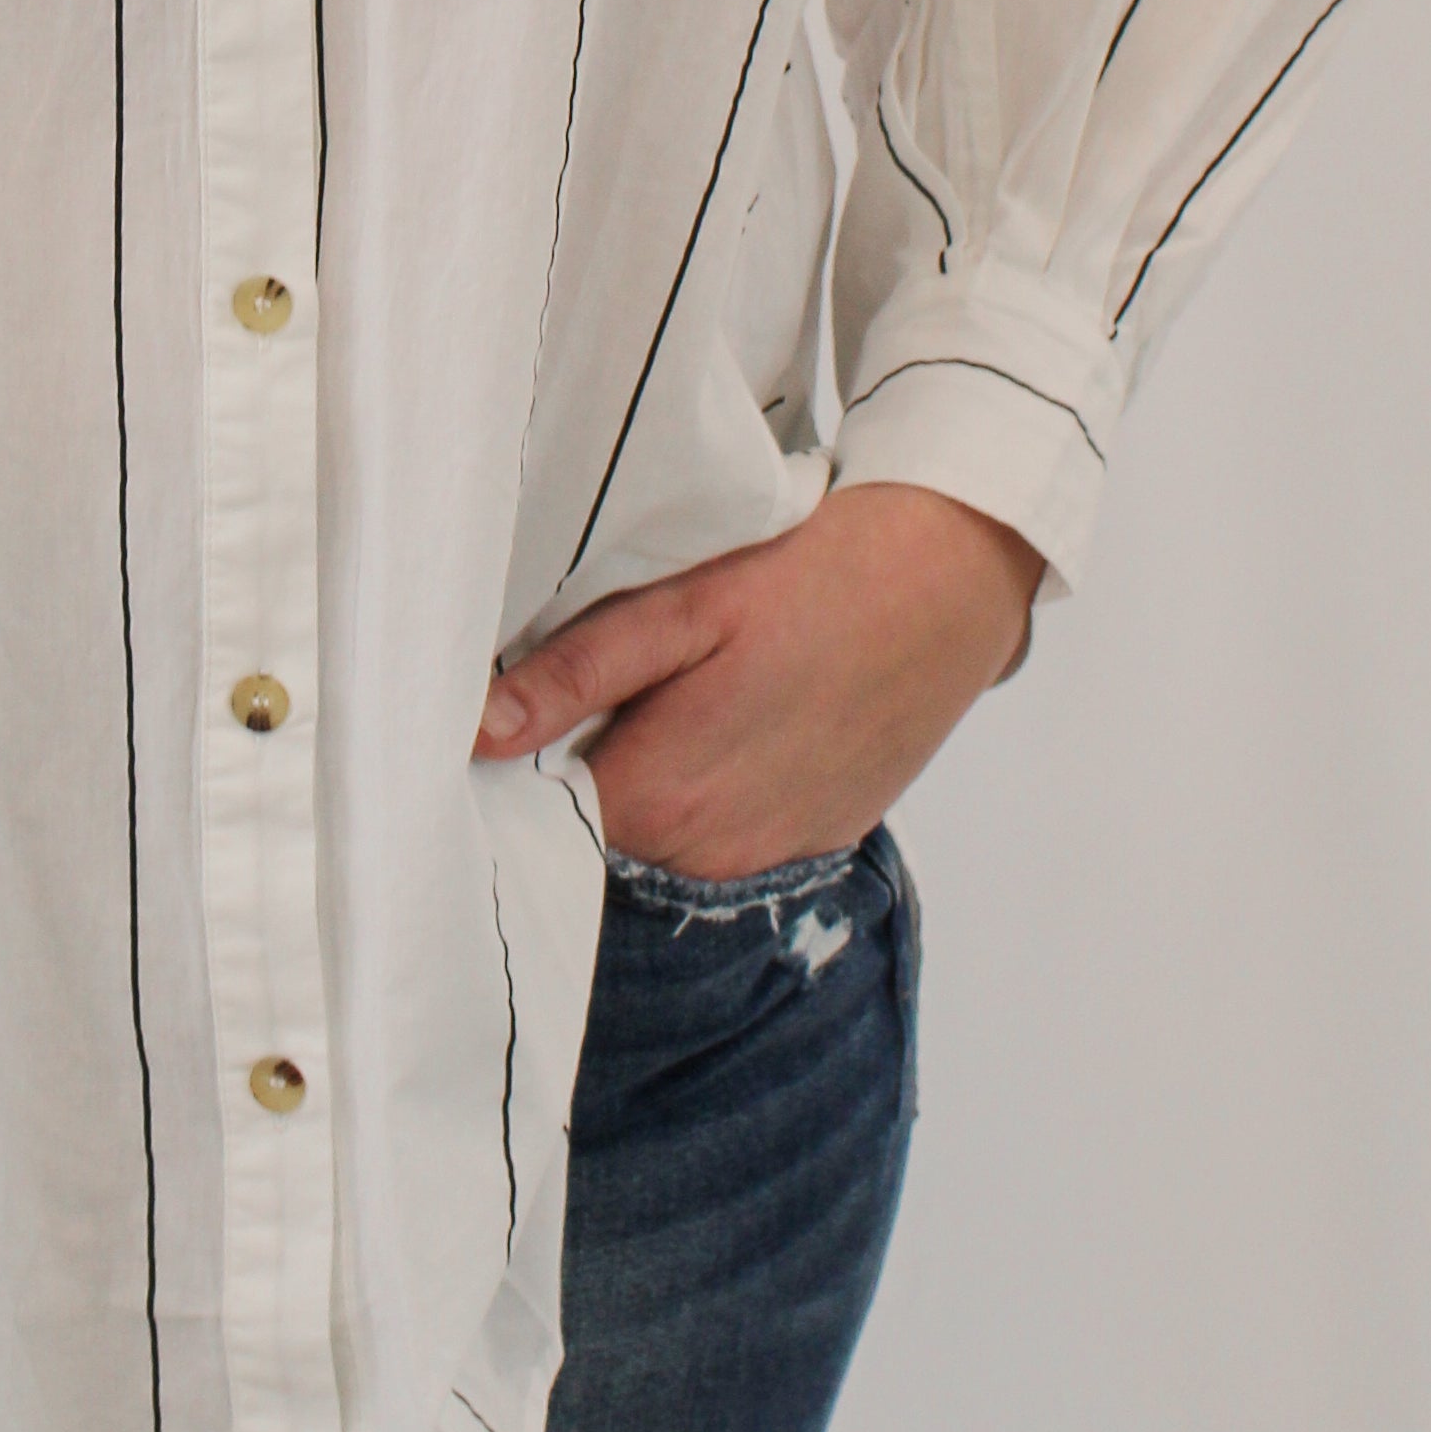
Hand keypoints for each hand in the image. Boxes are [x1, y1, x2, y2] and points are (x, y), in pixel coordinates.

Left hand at [471, 480, 1043, 874]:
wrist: (952, 582)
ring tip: (675, 696)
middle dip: (582, 766)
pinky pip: (730, 836)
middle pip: (599, 828)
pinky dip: (714, 793)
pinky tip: (733, 722)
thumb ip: (579, 675)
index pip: (538, 815)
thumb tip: (477, 733)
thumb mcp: (683, 607)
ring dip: (653, 781)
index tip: (507, 712)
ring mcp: (770, 853)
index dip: (514, 764)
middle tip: (598, 682)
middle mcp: (710, 853)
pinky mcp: (817, 838)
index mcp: (658, 798)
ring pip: (664, 837)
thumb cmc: (813, 578)